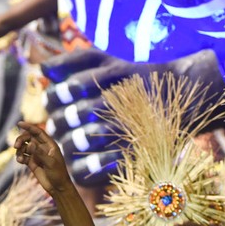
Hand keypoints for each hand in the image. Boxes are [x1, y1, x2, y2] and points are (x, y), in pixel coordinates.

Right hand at [14, 123, 72, 194]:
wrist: (58, 188)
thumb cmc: (58, 174)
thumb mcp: (50, 163)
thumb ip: (40, 153)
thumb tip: (30, 144)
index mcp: (49, 145)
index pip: (38, 132)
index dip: (29, 127)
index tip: (19, 123)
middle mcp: (42, 148)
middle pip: (28, 138)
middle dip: (21, 140)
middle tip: (16, 146)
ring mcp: (36, 155)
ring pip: (24, 147)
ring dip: (19, 149)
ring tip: (20, 157)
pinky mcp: (32, 163)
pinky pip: (23, 156)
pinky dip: (19, 157)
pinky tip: (20, 161)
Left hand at [41, 48, 224, 183]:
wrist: (183, 94)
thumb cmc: (131, 78)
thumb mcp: (104, 59)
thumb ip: (71, 62)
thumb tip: (41, 71)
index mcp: (111, 73)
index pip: (69, 88)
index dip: (54, 98)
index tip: (49, 102)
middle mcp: (122, 97)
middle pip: (75, 114)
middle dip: (59, 122)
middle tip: (55, 127)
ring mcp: (130, 123)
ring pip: (87, 138)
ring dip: (68, 144)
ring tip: (63, 144)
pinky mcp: (138, 147)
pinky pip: (104, 163)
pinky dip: (85, 166)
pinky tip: (76, 165)